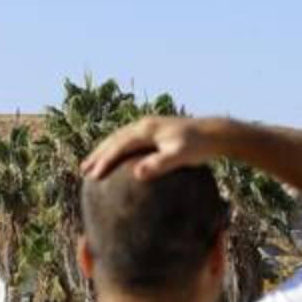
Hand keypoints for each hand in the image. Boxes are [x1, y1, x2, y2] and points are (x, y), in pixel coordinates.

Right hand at [82, 117, 225, 180]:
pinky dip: (121, 149)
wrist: (217, 133)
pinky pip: (132, 140)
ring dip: (106, 150)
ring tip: (95, 165)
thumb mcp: (181, 156)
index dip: (104, 160)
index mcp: (147, 129)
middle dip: (99, 154)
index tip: (93, 176)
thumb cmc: (200, 146)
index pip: (119, 145)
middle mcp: (146, 125)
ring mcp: (151, 127)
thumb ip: (160, 164)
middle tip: (84, 170)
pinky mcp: (158, 132)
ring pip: (121, 138)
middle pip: (115, 139)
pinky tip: (122, 161)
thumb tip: (137, 174)